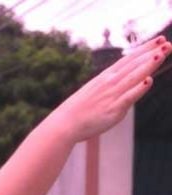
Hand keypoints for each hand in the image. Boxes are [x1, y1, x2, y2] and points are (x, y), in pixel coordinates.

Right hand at [49, 35, 168, 142]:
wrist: (64, 124)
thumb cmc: (79, 110)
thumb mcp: (95, 91)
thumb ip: (114, 86)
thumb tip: (127, 84)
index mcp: (106, 77)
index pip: (129, 59)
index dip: (145, 49)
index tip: (159, 40)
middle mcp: (110, 83)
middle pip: (134, 65)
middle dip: (151, 53)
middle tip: (168, 43)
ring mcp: (112, 95)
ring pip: (133, 77)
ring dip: (148, 65)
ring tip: (162, 53)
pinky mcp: (113, 110)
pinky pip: (128, 97)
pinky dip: (138, 89)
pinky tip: (148, 80)